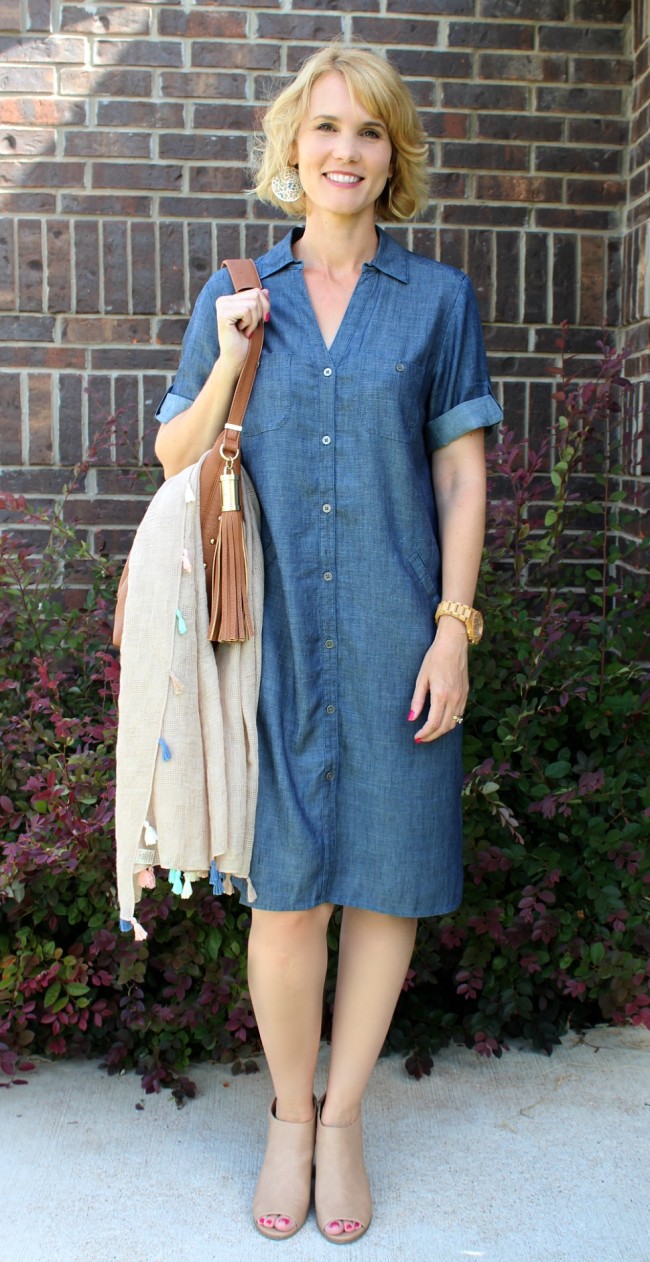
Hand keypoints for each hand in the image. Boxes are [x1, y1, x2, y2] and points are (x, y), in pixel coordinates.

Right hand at [216, 287, 270, 372]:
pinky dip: (249, 323)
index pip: (256, 291)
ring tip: (246, 330)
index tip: (260, 321)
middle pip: (255, 295)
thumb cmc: (246, 340)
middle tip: (251, 327)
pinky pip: (247, 310)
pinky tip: (242, 331)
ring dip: (254, 321)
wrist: (236, 358)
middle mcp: (223, 300)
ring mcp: (222, 306)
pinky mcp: (223, 314)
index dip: (265, 306)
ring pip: (252, 303)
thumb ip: (259, 304)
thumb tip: (266, 290)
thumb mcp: (256, 318)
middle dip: (259, 314)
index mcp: (229, 299)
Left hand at [408, 619, 468, 741]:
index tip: (416, 737)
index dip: (424, 734)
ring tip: (430, 733)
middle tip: (421, 739)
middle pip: (444, 727)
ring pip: (454, 723)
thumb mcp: (421, 678)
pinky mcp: (466, 693)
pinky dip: (451, 722)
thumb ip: (417, 700)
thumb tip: (411, 718)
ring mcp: (462, 697)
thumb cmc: (435, 658)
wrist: (454, 644)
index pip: (433, 723)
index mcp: (441, 695)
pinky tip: (442, 721)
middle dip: (432, 736)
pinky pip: (460, 714)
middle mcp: (454, 698)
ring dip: (442, 731)